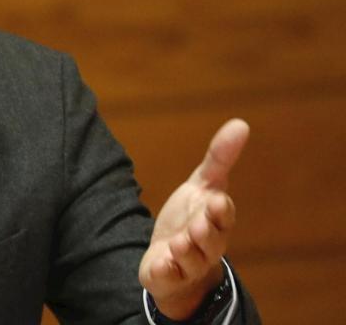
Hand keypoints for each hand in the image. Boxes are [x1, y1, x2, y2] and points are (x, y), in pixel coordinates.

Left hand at [139, 119, 249, 319]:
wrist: (173, 258)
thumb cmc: (193, 218)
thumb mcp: (203, 186)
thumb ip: (219, 159)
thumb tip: (241, 124)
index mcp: (216, 221)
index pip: (224, 217)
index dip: (221, 211)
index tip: (217, 201)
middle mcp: (205, 245)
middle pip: (210, 241)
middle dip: (205, 234)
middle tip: (197, 225)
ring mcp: (187, 263)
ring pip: (190, 260)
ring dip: (184, 252)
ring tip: (178, 243)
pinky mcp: (167, 277)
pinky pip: (167, 277)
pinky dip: (165, 271)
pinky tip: (161, 264)